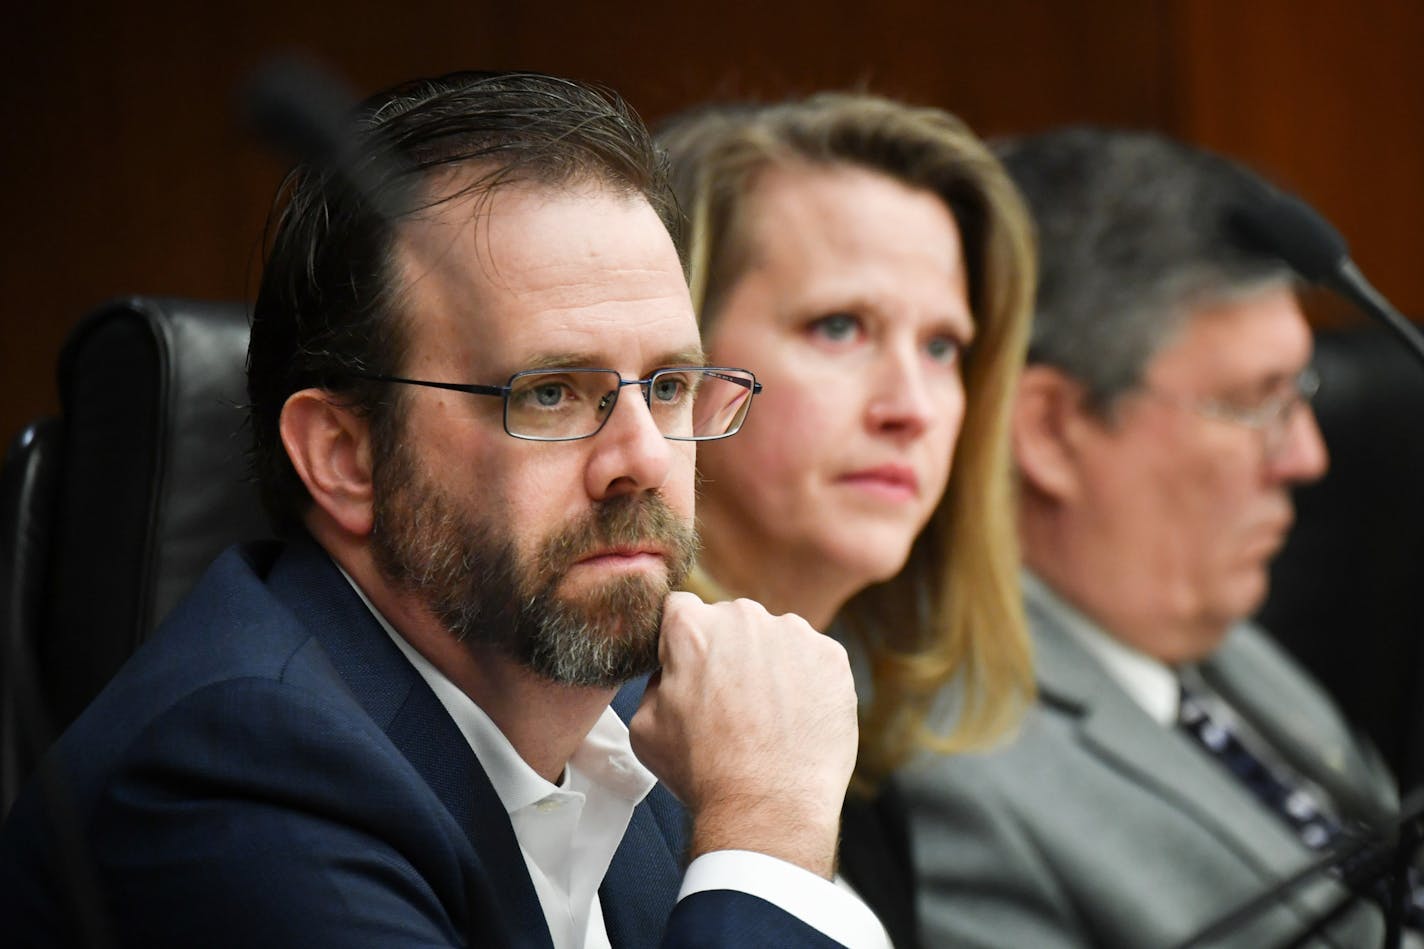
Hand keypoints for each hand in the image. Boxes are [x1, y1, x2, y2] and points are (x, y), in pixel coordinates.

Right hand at [629, 592, 857, 877]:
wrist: (769, 806)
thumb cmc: (702, 771)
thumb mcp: (644, 726)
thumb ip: (655, 681)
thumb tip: (672, 671)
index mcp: (691, 626)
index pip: (681, 610)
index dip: (683, 642)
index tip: (691, 670)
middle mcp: (744, 616)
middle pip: (732, 621)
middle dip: (730, 651)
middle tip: (732, 702)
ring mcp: (793, 632)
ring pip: (776, 638)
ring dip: (771, 665)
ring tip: (768, 717)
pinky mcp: (832, 656)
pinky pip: (813, 659)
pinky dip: (806, 682)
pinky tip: (796, 720)